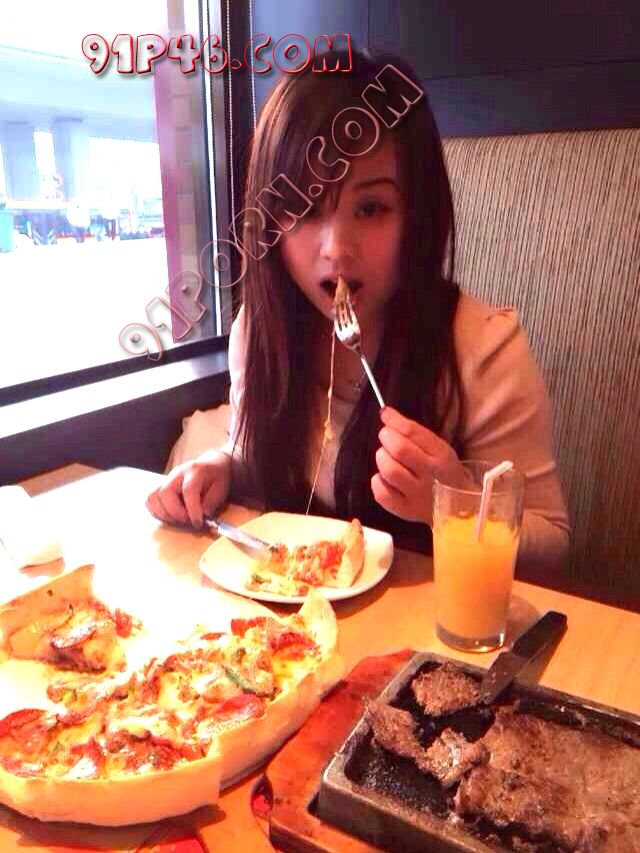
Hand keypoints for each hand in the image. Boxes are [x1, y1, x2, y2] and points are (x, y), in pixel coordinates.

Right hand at [146, 449, 231, 527]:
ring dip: (165, 514)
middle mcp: (177, 473)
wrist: (210, 465)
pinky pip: (150, 501)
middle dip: (176, 513)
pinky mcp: (160, 486)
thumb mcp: (221, 489)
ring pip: (153, 497)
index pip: (189, 490)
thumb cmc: (217, 477)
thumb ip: (211, 503)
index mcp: (195, 471)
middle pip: (165, 492)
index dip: (192, 509)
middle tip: (188, 521)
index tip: (198, 522)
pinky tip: (171, 516)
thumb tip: (201, 516)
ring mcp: (166, 479)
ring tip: (180, 520)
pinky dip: (158, 512)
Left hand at [371, 406, 457, 524]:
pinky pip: (381, 493)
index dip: (394, 421)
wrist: (458, 507)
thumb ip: (413, 431)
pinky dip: (378, 481)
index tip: (385, 415)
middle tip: (386, 438)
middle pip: (400, 449)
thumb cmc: (442, 472)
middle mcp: (430, 476)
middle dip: (387, 438)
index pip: (413, 432)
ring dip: (382, 459)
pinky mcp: (405, 510)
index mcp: (440, 456)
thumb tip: (385, 413)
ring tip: (386, 458)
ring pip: (390, 470)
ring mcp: (417, 495)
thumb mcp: (437, 448)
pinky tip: (385, 478)